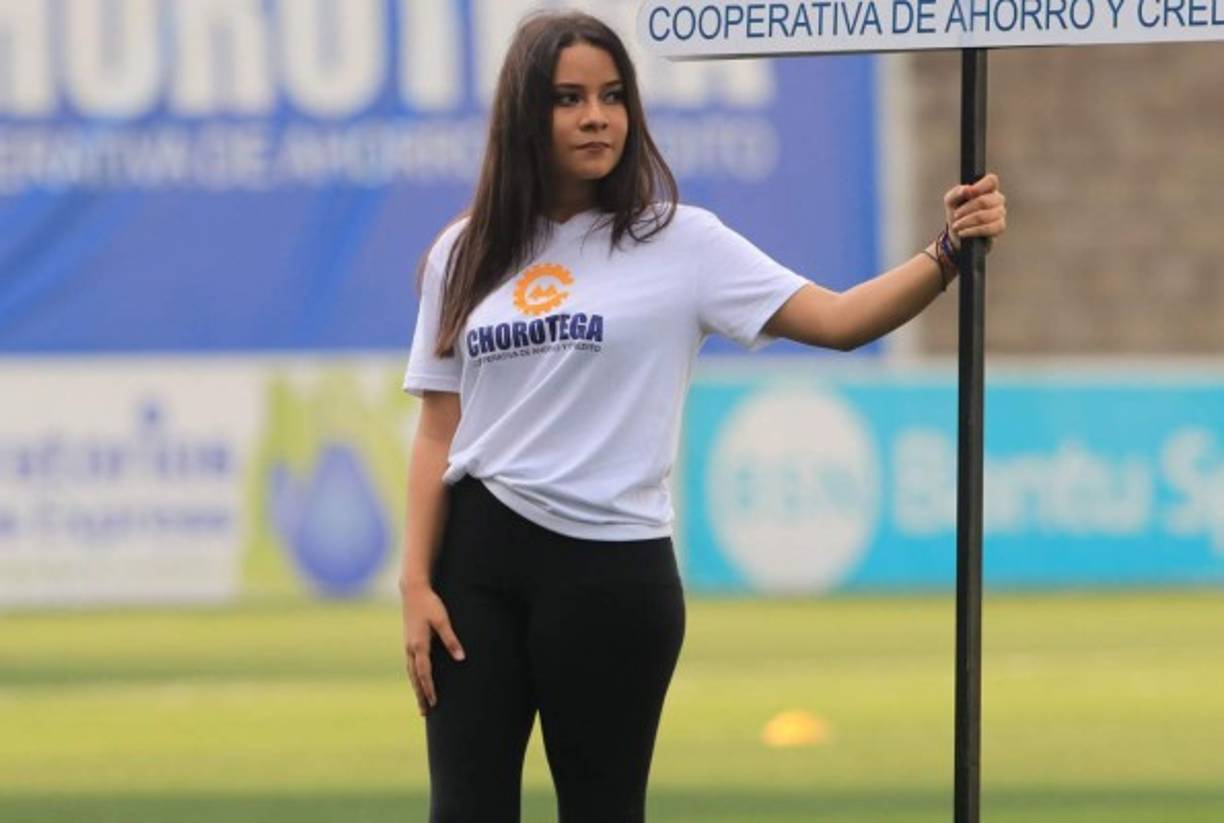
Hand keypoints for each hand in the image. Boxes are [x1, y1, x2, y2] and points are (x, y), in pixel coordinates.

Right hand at [400, 580, 465, 715]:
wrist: (413, 590)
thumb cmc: (430, 604)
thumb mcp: (443, 620)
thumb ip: (451, 640)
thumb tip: (461, 658)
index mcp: (418, 645)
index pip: (424, 673)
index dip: (429, 688)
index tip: (434, 702)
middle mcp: (410, 648)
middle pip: (415, 678)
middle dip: (420, 695)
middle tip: (425, 713)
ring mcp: (408, 646)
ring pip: (411, 673)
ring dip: (416, 689)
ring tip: (422, 705)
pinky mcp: (409, 642)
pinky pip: (411, 666)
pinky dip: (414, 678)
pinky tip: (418, 683)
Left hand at [943, 173, 1006, 251]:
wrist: (957, 234)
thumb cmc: (957, 214)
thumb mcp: (950, 201)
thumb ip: (956, 192)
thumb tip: (967, 189)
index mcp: (987, 189)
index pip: (991, 180)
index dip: (980, 186)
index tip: (968, 193)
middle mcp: (997, 199)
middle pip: (984, 201)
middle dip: (966, 210)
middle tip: (955, 216)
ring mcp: (1000, 213)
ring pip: (984, 216)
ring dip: (966, 222)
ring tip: (956, 226)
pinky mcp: (1000, 227)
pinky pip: (988, 228)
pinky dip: (972, 231)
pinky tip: (962, 233)